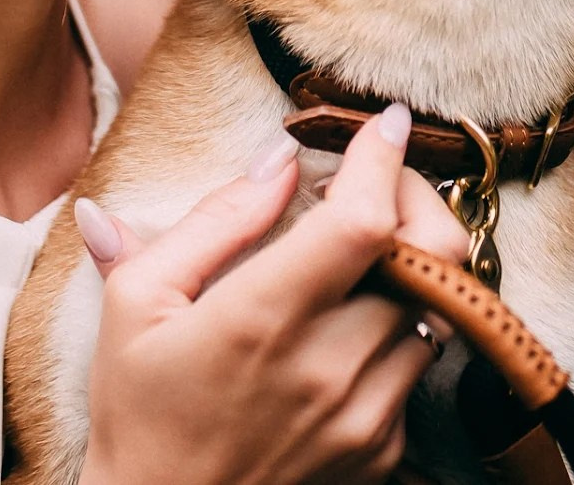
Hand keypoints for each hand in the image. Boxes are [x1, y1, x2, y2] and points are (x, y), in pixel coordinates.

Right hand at [75, 105, 468, 484]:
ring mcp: (362, 414)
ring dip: (412, 263)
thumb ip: (213, 220)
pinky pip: (417, 364)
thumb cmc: (139, 410)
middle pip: (431, 257)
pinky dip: (398, 325)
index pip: (364, 221)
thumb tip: (278, 157)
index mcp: (259, 319)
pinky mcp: (381, 449)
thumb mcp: (138, 303)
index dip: (386, 159)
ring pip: (436, 308)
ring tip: (361, 249)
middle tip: (380, 181)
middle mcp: (326, 367)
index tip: (388, 123)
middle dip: (416, 198)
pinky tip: (348, 320)